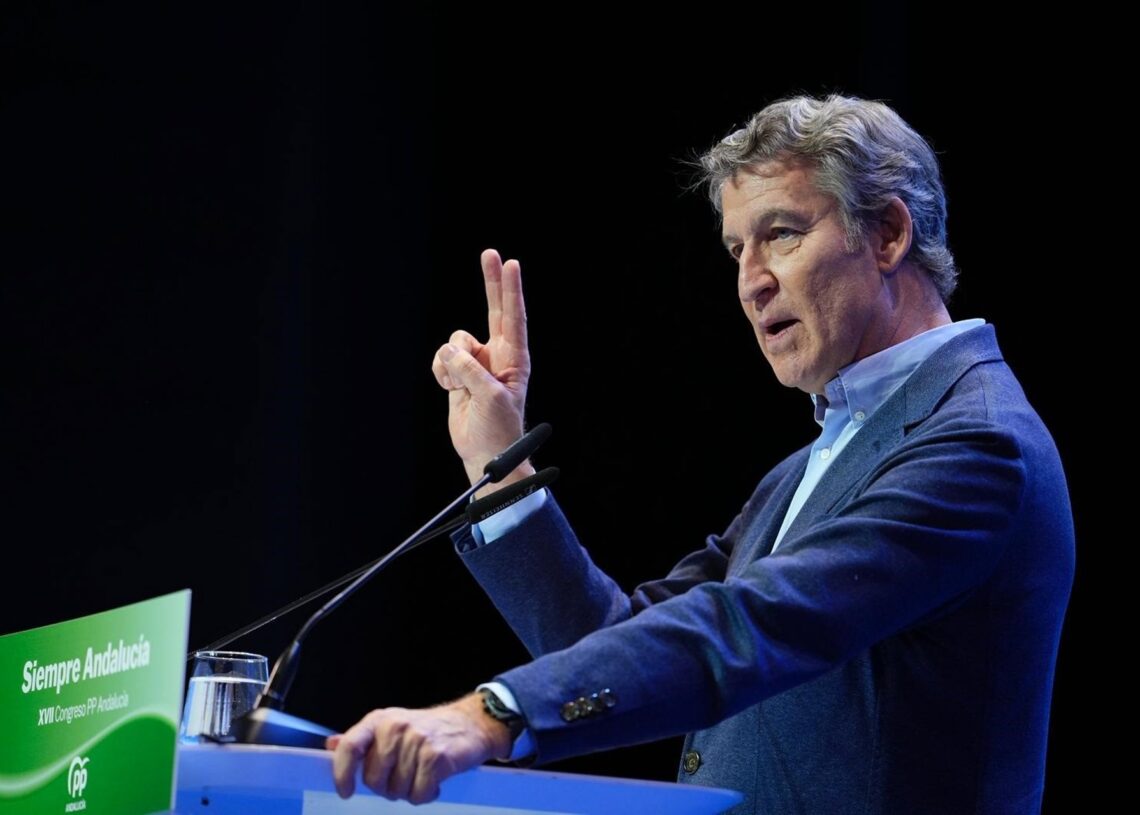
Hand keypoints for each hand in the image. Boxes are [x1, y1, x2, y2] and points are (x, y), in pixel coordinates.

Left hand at [328, 692, 511, 803]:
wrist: (471, 724)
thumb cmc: (429, 729)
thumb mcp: (392, 726)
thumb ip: (362, 739)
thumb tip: (331, 744)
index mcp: (380, 720)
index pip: (350, 746)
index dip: (342, 773)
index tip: (346, 791)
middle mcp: (396, 727)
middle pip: (373, 778)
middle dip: (386, 788)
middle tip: (402, 779)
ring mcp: (416, 741)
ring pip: (397, 790)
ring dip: (409, 792)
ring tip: (421, 776)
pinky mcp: (436, 756)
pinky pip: (419, 794)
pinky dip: (426, 795)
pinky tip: (434, 782)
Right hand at [432, 249, 533, 494]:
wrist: (484, 454)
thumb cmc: (498, 428)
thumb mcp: (490, 397)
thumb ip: (471, 369)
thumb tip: (450, 350)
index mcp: (514, 359)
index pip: (513, 317)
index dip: (510, 290)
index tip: (511, 263)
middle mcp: (496, 356)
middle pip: (493, 310)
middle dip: (490, 282)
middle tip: (490, 253)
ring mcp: (475, 364)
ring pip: (455, 342)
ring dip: (451, 363)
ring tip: (460, 387)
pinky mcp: (456, 375)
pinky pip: (441, 359)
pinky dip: (440, 373)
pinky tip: (450, 390)